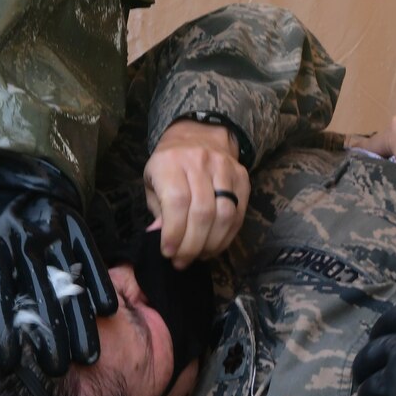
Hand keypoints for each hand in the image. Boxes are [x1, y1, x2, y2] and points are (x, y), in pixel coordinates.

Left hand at [0, 150, 117, 374]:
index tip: (10, 361)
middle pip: (39, 292)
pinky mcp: (73, 222)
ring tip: (87, 356)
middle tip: (57, 370)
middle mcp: (22, 237)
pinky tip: (107, 311)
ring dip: (79, 320)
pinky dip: (100, 281)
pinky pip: (89, 255)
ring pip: (69, 279)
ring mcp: (51, 229)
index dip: (3, 327)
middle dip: (50, 334)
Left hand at [145, 119, 251, 268]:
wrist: (199, 134)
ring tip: (198, 256)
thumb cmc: (169, 165)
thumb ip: (158, 210)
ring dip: (211, 244)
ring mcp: (225, 168)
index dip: (174, 233)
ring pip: (224, 215)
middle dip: (192, 245)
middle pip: (202, 212)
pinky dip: (227, 236)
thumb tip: (161, 239)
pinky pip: (238, 213)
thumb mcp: (153, 182)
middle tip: (182, 261)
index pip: (177, 202)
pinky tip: (213, 246)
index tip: (168, 253)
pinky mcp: (242, 177)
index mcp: (171, 162)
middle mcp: (200, 162)